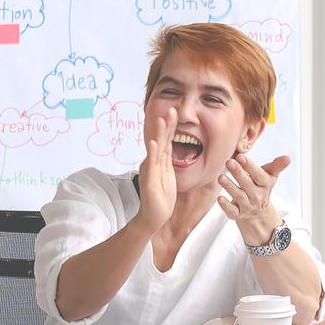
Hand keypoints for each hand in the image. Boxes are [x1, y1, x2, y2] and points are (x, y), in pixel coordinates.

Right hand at [137, 101, 183, 231]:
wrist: (154, 215)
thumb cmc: (161, 196)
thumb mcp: (168, 174)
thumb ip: (168, 160)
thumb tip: (169, 147)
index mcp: (161, 160)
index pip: (166, 139)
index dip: (171, 126)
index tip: (175, 111)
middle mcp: (154, 162)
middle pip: (161, 139)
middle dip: (166, 124)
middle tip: (172, 109)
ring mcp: (150, 169)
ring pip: (156, 148)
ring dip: (159, 134)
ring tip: (162, 120)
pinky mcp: (148, 179)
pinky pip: (151, 165)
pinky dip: (152, 153)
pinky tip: (154, 144)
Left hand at [218, 149, 294, 247]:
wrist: (258, 213)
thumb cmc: (260, 188)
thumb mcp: (269, 177)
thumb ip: (277, 166)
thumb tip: (288, 158)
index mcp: (265, 185)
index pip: (259, 176)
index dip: (250, 167)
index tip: (241, 157)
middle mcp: (257, 196)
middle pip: (247, 185)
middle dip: (238, 173)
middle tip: (229, 162)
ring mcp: (247, 206)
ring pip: (239, 197)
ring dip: (229, 187)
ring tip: (221, 177)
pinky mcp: (237, 214)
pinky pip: (232, 211)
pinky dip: (226, 206)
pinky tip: (219, 198)